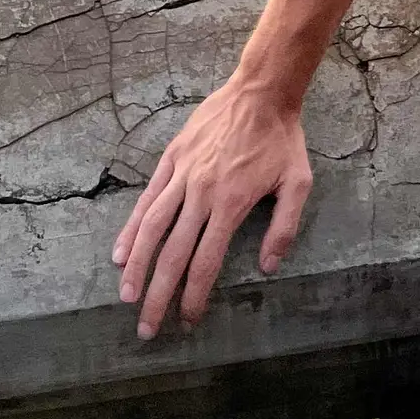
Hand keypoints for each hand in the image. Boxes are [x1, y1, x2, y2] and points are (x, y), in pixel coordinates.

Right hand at [111, 76, 312, 337]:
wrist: (261, 90)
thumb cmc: (281, 139)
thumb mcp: (298, 182)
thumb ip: (283, 227)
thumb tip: (268, 267)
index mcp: (231, 204)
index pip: (205, 262)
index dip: (193, 297)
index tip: (186, 322)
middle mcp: (202, 193)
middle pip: (173, 254)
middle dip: (158, 295)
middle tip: (146, 328)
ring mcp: (183, 174)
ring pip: (152, 227)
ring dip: (137, 266)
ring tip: (125, 296)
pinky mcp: (171, 158)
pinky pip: (147, 198)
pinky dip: (132, 227)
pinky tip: (121, 252)